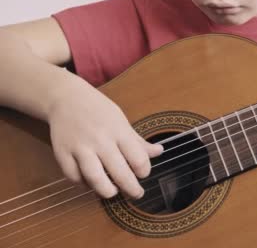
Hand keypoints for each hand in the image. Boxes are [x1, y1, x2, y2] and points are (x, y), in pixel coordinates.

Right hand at [47, 81, 162, 198]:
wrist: (66, 98)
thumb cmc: (98, 110)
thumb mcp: (122, 121)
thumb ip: (138, 141)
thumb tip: (159, 151)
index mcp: (119, 131)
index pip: (138, 159)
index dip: (144, 171)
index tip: (143, 173)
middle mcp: (100, 140)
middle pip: (120, 173)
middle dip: (131, 188)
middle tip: (136, 193)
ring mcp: (80, 147)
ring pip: (95, 179)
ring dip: (107, 191)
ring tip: (113, 191)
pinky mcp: (62, 153)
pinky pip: (74, 177)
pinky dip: (84, 185)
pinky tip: (92, 183)